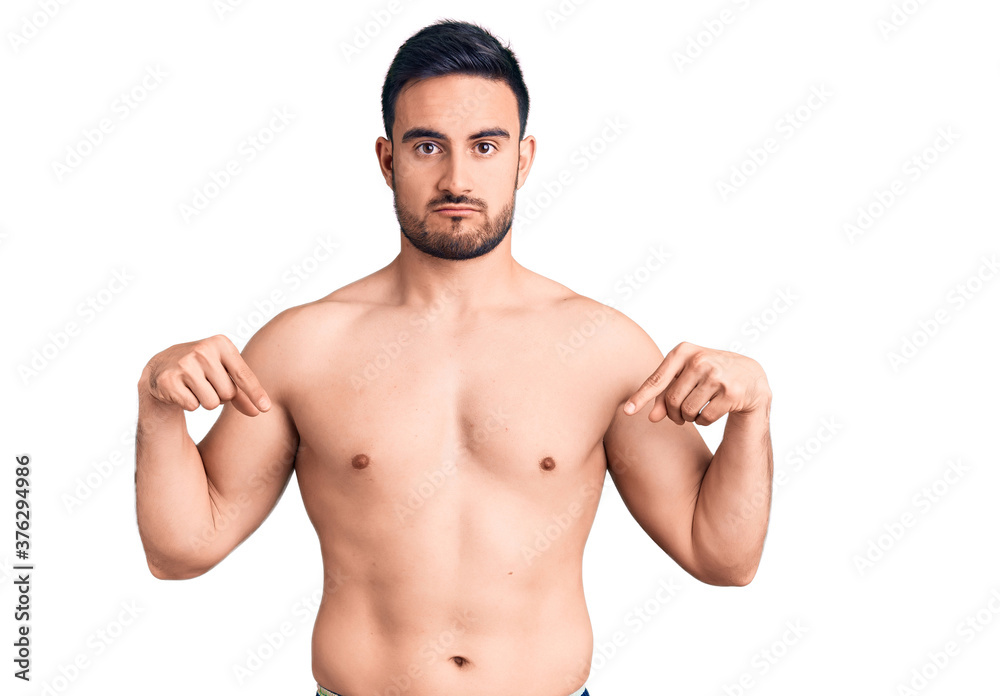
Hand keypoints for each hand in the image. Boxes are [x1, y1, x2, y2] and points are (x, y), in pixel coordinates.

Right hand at [138, 334, 270, 416]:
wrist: (163, 366)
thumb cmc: (203, 369)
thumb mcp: (224, 372)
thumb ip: (243, 391)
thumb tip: (259, 410)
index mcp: (221, 344)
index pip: (243, 374)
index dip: (255, 393)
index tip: (266, 408)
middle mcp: (203, 350)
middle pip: (228, 393)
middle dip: (221, 395)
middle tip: (208, 383)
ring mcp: (184, 364)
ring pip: (211, 403)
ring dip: (206, 401)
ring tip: (196, 386)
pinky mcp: (169, 380)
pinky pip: (193, 406)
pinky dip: (190, 403)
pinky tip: (182, 390)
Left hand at [623, 342, 769, 424]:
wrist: (750, 375)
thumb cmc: (709, 374)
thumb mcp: (685, 377)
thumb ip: (664, 394)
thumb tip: (651, 418)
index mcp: (683, 351)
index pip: (657, 380)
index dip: (641, 397)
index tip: (627, 412)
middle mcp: (699, 360)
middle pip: (671, 401)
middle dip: (673, 413)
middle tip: (680, 415)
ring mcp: (717, 376)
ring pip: (688, 411)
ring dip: (689, 418)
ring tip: (697, 409)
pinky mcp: (731, 393)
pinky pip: (705, 419)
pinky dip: (704, 421)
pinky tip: (712, 411)